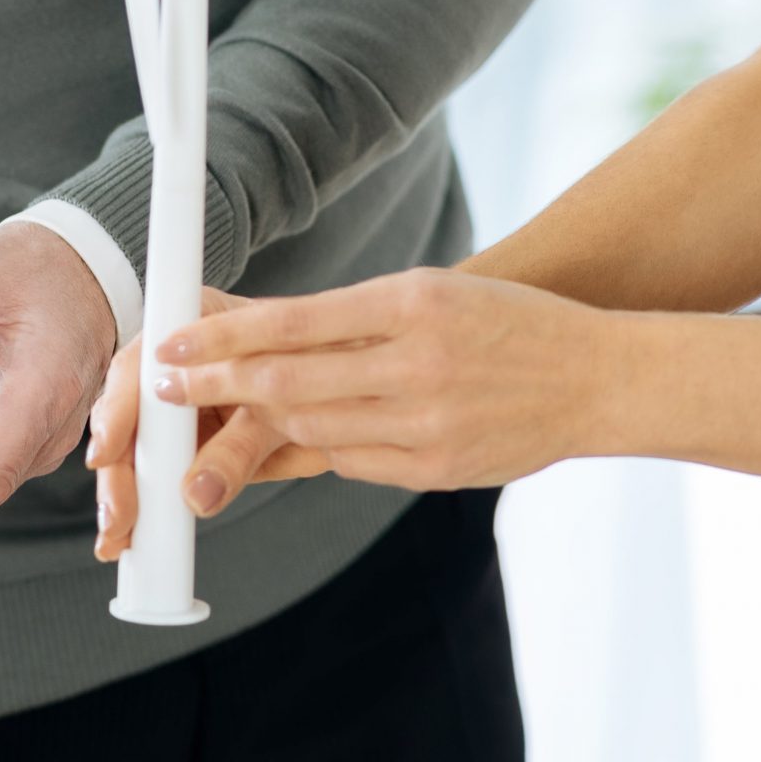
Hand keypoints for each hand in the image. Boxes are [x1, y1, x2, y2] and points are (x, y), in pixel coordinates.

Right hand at [87, 287, 323, 559]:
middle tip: (119, 517)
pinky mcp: (189, 442)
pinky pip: (158, 474)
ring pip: (134, 449)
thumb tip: (198, 492)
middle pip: (126, 414)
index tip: (108, 453)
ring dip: (122, 495)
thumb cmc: (329, 378)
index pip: (141, 367)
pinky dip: (146, 506)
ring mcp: (181, 404)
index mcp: (200, 325)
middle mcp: (180, 361)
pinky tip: (130, 534)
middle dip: (117, 470)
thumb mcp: (285, 413)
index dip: (120, 411)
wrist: (367, 395)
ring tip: (119, 536)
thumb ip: (240, 449)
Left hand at [148, 267, 608, 490]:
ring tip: (227, 407)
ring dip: (259, 419)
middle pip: (287, 382)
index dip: (220, 338)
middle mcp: (417, 362)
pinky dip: (321, 446)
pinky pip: (351, 461)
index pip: (291, 322)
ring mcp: (427, 421)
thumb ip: (353, 317)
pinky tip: (309, 432)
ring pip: (311, 428)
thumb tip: (263, 332)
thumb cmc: (505, 322)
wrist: (597, 378)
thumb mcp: (433, 294)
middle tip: (163, 387)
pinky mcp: (435, 467)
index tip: (170, 345)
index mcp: (412, 304)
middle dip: (214, 387)